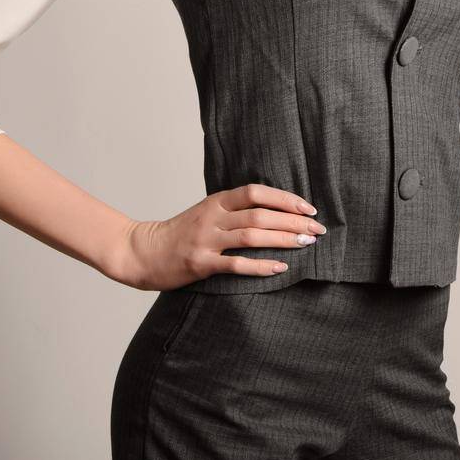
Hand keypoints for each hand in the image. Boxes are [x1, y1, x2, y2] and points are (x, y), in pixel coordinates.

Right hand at [108, 183, 325, 290]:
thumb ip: (234, 210)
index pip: (257, 192)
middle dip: (293, 221)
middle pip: (260, 214)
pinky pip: (236, 264)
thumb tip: (275, 211)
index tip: (309, 208)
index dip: (285, 199)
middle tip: (317, 230)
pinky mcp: (200, 263)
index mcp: (216, 201)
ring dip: (283, 239)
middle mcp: (213, 217)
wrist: (142, 252)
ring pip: (252, 236)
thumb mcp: (207, 212)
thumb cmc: (180, 233)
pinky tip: (280, 267)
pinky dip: (261, 265)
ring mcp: (206, 240)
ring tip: (306, 244)